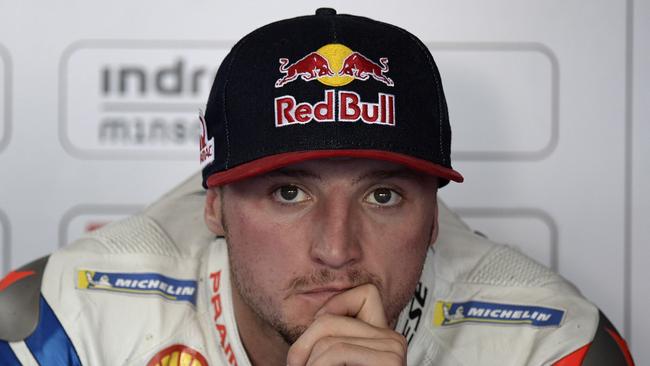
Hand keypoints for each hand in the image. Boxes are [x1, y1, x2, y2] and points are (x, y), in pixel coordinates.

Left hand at [286, 284, 406, 365]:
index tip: (318, 343)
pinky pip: (337, 351)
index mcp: (382, 336)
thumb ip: (330, 337)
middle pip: (331, 318)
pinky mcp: (391, 361)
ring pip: (329, 336)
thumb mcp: (331, 356)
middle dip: (304, 344)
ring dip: (308, 361)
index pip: (364, 293)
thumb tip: (313, 315)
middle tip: (295, 365)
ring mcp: (394, 349)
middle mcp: (393, 339)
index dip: (334, 306)